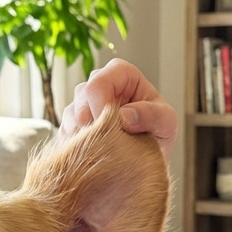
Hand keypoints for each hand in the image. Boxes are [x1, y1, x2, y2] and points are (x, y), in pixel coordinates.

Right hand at [61, 58, 177, 158]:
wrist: (147, 158)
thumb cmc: (159, 132)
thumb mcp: (166, 122)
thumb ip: (151, 115)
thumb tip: (125, 116)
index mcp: (121, 74)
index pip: (98, 82)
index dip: (99, 106)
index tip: (109, 127)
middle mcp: (99, 84)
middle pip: (81, 97)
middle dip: (91, 123)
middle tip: (108, 143)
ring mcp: (84, 103)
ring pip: (70, 115)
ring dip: (84, 136)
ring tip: (106, 150)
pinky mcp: (74, 123)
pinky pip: (65, 132)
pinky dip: (77, 145)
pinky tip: (95, 154)